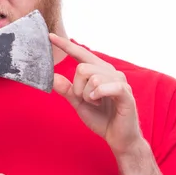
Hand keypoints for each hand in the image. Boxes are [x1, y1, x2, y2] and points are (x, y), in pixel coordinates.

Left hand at [50, 33, 143, 156]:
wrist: (119, 138)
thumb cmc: (102, 119)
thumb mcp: (79, 104)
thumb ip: (68, 90)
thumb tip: (53, 77)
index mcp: (100, 72)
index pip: (81, 54)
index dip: (66, 45)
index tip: (50, 36)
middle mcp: (111, 72)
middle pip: (82, 68)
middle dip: (77, 88)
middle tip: (87, 100)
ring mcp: (119, 81)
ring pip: (92, 77)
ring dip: (88, 95)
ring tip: (96, 104)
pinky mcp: (125, 93)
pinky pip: (104, 86)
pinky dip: (97, 95)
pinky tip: (100, 102)